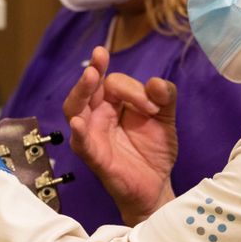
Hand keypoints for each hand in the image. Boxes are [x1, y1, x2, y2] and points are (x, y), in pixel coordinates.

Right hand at [62, 46, 177, 221]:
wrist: (157, 185)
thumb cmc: (154, 150)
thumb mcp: (165, 118)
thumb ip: (165, 97)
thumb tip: (156, 83)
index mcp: (113, 103)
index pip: (113, 83)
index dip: (133, 90)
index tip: (153, 101)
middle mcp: (98, 115)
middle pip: (87, 90)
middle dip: (92, 72)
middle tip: (99, 56)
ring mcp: (93, 135)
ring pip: (75, 109)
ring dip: (80, 92)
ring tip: (90, 77)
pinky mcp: (94, 157)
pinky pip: (81, 143)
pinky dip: (78, 133)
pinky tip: (78, 123)